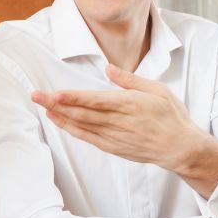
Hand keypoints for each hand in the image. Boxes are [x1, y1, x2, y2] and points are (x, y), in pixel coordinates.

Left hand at [30, 64, 217, 195]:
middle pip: (81, 113)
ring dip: (59, 116)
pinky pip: (87, 138)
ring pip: (81, 126)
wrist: (181, 148)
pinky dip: (71, 129)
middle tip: (36, 95)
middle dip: (56, 104)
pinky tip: (59, 121)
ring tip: (42, 105)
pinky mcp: (113, 147)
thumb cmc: (171, 116)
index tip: (55, 93)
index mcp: (130, 105)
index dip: (73, 98)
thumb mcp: (157, 90)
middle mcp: (119, 122)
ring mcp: (114, 137)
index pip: (95, 100)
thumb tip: (108, 69)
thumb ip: (130, 80)